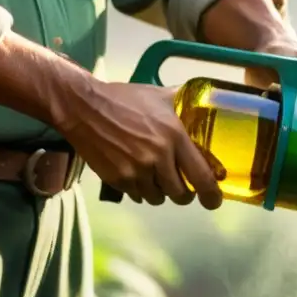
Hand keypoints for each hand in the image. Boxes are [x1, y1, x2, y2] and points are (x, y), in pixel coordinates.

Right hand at [55, 78, 224, 208]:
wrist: (83, 107)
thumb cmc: (125, 99)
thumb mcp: (160, 96)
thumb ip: (184, 103)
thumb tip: (207, 102)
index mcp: (174, 137)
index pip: (201, 176)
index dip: (211, 195)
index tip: (214, 201)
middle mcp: (158, 157)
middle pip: (181, 194)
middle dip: (184, 194)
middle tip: (182, 185)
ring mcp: (136, 170)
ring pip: (158, 198)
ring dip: (161, 192)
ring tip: (156, 177)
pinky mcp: (117, 179)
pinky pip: (137, 196)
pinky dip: (141, 190)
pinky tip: (138, 175)